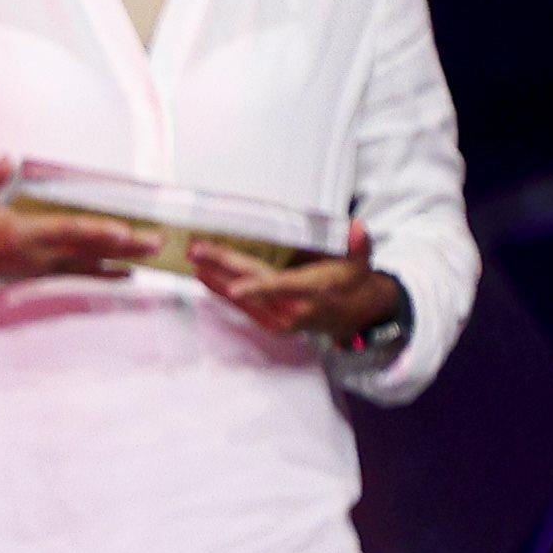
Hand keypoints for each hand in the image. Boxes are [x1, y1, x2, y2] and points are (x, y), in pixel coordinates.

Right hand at [0, 159, 154, 309]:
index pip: (68, 231)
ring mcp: (44, 265)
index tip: (123, 231)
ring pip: (90, 262)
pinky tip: (128, 273)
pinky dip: (105, 273)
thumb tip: (10, 159)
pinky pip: (81, 273)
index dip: (97, 231)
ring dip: (123, 259)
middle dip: (125, 246)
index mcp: (23, 233)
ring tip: (153, 254)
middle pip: (90, 249)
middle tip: (157, 241)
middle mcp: (39, 253)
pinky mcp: (43, 272)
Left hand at [191, 221, 404, 351]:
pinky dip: (221, 292)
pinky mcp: (272, 324)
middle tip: (197, 251)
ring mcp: (281, 320)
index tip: (235, 288)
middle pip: (253, 288)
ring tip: (193, 261)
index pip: (282, 288)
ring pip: (242, 299)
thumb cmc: (350, 281)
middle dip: (222, 269)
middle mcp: (294, 309)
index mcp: (313, 291)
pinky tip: (205, 277)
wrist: (353, 314)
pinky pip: (242, 308)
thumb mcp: (359, 261)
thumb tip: (357, 228)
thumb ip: (357, 244)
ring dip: (215, 279)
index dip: (258, 289)